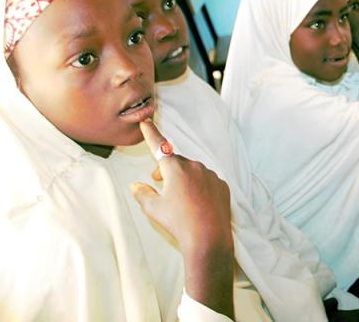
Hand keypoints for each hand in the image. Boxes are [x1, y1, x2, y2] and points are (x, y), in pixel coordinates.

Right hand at [131, 119, 232, 255]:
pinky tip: (197, 203)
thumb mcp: (153, 209)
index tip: (146, 120)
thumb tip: (136, 186)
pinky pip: (207, 181)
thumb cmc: (179, 223)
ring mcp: (210, 175)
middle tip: (159, 184)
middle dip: (167, 170)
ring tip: (181, 199)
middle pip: (176, 163)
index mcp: (175, 168)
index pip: (159, 146)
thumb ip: (143, 194)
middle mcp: (194, 167)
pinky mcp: (222, 185)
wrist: (208, 238)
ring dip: (184, 179)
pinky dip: (200, 187)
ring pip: (193, 171)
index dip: (151, 133)